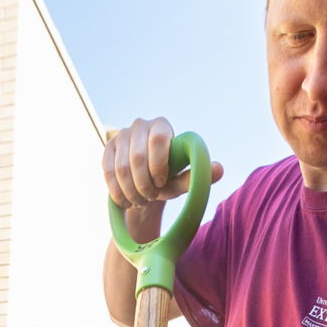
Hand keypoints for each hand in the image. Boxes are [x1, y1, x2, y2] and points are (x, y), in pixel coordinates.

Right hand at [102, 117, 225, 212]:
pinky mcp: (107, 149)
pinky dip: (118, 192)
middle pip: (138, 157)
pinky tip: (126, 200)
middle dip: (144, 184)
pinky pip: (108, 173)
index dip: (159, 164)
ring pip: (121, 168)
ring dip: (131, 191)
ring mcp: (120, 136)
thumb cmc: (168, 180)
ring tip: (140, 200)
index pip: (159, 138)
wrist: (143, 185)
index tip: (162, 182)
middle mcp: (140, 125)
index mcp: (162, 125)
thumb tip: (219, 169)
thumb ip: (196, 175)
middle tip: (150, 197)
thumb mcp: (182, 180)